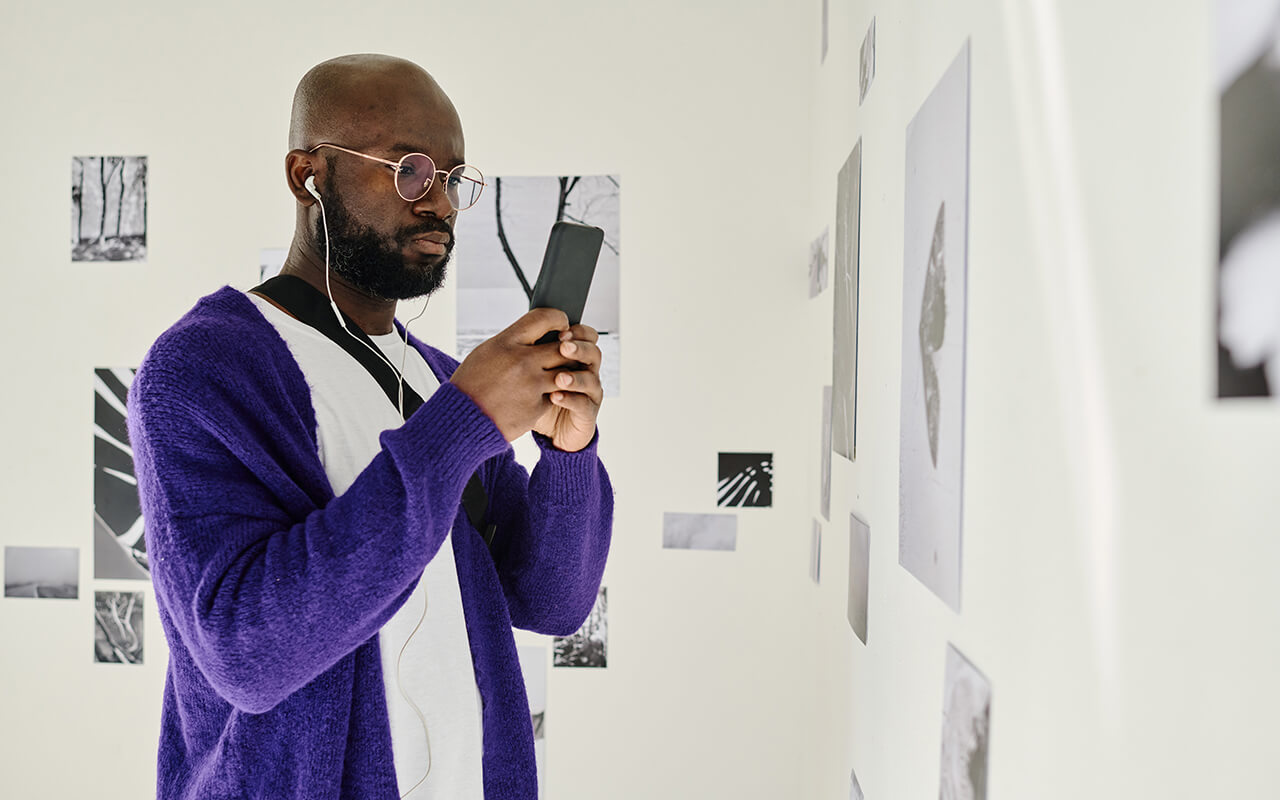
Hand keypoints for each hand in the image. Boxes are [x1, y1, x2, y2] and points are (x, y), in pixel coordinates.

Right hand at [450, 308, 574, 441]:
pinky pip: (557, 395)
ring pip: (566, 372)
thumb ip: (513, 342)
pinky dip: (551, 395)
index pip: (544, 317)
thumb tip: (535, 333)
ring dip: (564, 374)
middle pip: (562, 347)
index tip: (561, 324)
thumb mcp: (486, 352)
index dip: (558, 319)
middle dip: (567, 349)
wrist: (463, 421)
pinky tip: (536, 396)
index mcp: (507, 343)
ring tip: (553, 375)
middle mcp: (523, 361)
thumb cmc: (471, 386)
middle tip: (563, 353)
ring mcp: (532, 385)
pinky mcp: (538, 406)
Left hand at [532, 323, 602, 452]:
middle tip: (564, 347)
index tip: (561, 330)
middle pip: (593, 353)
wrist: (551, 430)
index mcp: (576, 357)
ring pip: (591, 379)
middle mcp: (586, 372)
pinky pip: (583, 404)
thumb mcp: (535, 372)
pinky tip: (555, 396)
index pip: (585, 337)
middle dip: (579, 348)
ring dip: (575, 377)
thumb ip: (534, 354)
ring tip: (559, 378)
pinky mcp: (587, 414)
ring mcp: (589, 393)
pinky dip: (569, 399)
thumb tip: (519, 333)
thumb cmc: (543, 397)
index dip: (577, 331)